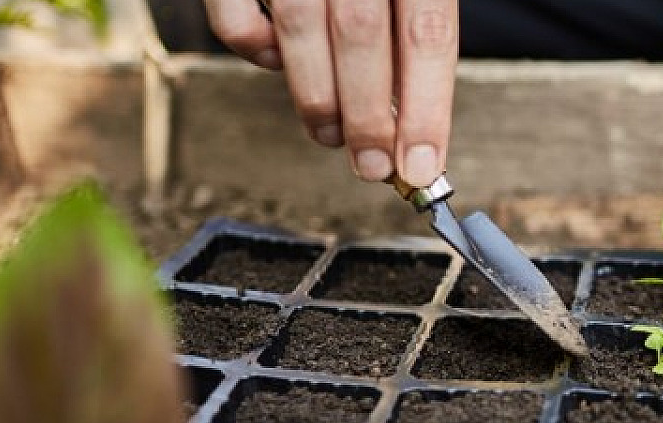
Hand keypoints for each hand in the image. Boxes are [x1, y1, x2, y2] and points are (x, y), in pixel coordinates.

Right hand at [203, 0, 457, 185]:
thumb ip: (411, 16)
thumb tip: (412, 111)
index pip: (429, 33)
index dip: (428, 107)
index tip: (424, 165)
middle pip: (364, 39)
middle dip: (371, 117)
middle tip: (375, 167)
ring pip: (300, 30)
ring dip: (317, 99)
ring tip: (331, 136)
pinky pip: (233, 14)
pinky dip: (253, 49)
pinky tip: (276, 62)